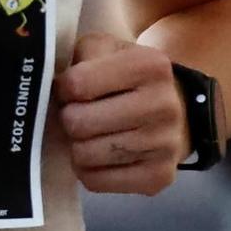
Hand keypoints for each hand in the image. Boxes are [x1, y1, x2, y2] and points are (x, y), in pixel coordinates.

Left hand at [57, 32, 186, 195]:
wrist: (177, 111)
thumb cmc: (128, 78)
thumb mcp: (107, 50)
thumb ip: (80, 58)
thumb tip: (53, 89)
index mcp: (150, 65)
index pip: (77, 84)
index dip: (64, 88)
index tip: (71, 90)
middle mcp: (163, 104)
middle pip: (79, 122)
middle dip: (69, 119)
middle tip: (76, 115)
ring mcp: (165, 144)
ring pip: (85, 154)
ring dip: (77, 145)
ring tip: (87, 134)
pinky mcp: (159, 177)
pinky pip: (97, 181)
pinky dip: (87, 170)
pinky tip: (97, 155)